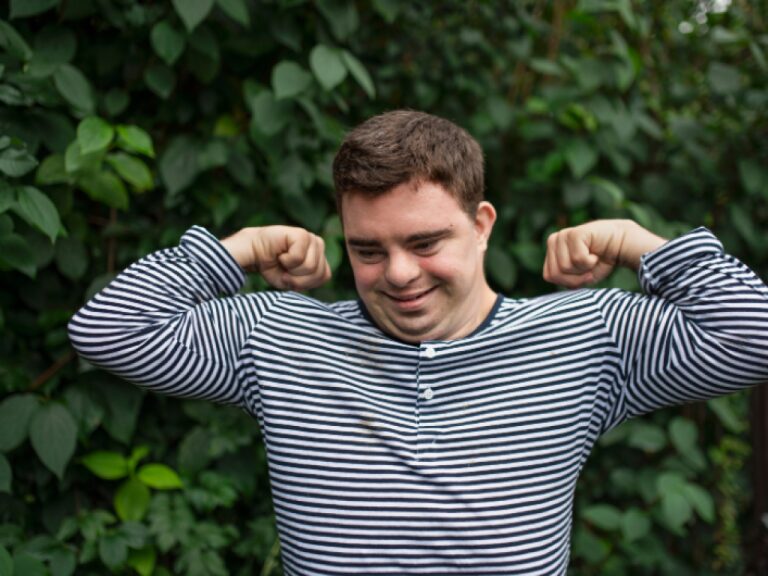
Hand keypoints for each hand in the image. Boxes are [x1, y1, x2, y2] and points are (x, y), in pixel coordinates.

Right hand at [221, 226, 330, 289]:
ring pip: (311, 266)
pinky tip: (280, 253)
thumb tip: (320, 273)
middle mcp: (318, 244)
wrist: (253, 254)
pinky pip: (299, 257)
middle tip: (285, 269)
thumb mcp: (294, 282)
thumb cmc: (273, 267)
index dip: (306, 283)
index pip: (325, 276)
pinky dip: (287, 260)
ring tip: (282, 260)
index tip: (290, 276)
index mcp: (320, 255)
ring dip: (292, 270)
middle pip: (318, 273)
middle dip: (298, 278)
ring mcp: (311, 238)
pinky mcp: (301, 234)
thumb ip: (310, 280)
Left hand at [543, 219, 666, 288]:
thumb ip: (562, 280)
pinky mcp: (575, 233)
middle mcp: (553, 240)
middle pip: (556, 273)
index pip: (549, 276)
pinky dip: (590, 262)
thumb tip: (550, 287)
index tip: (583, 272)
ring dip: (584, 268)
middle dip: (576, 276)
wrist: (622, 245)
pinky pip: (577, 259)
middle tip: (589, 266)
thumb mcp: (578, 277)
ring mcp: (563, 235)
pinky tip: (596, 253)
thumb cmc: (600, 262)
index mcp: (550, 250)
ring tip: (592, 258)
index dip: (569, 281)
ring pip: (565, 267)